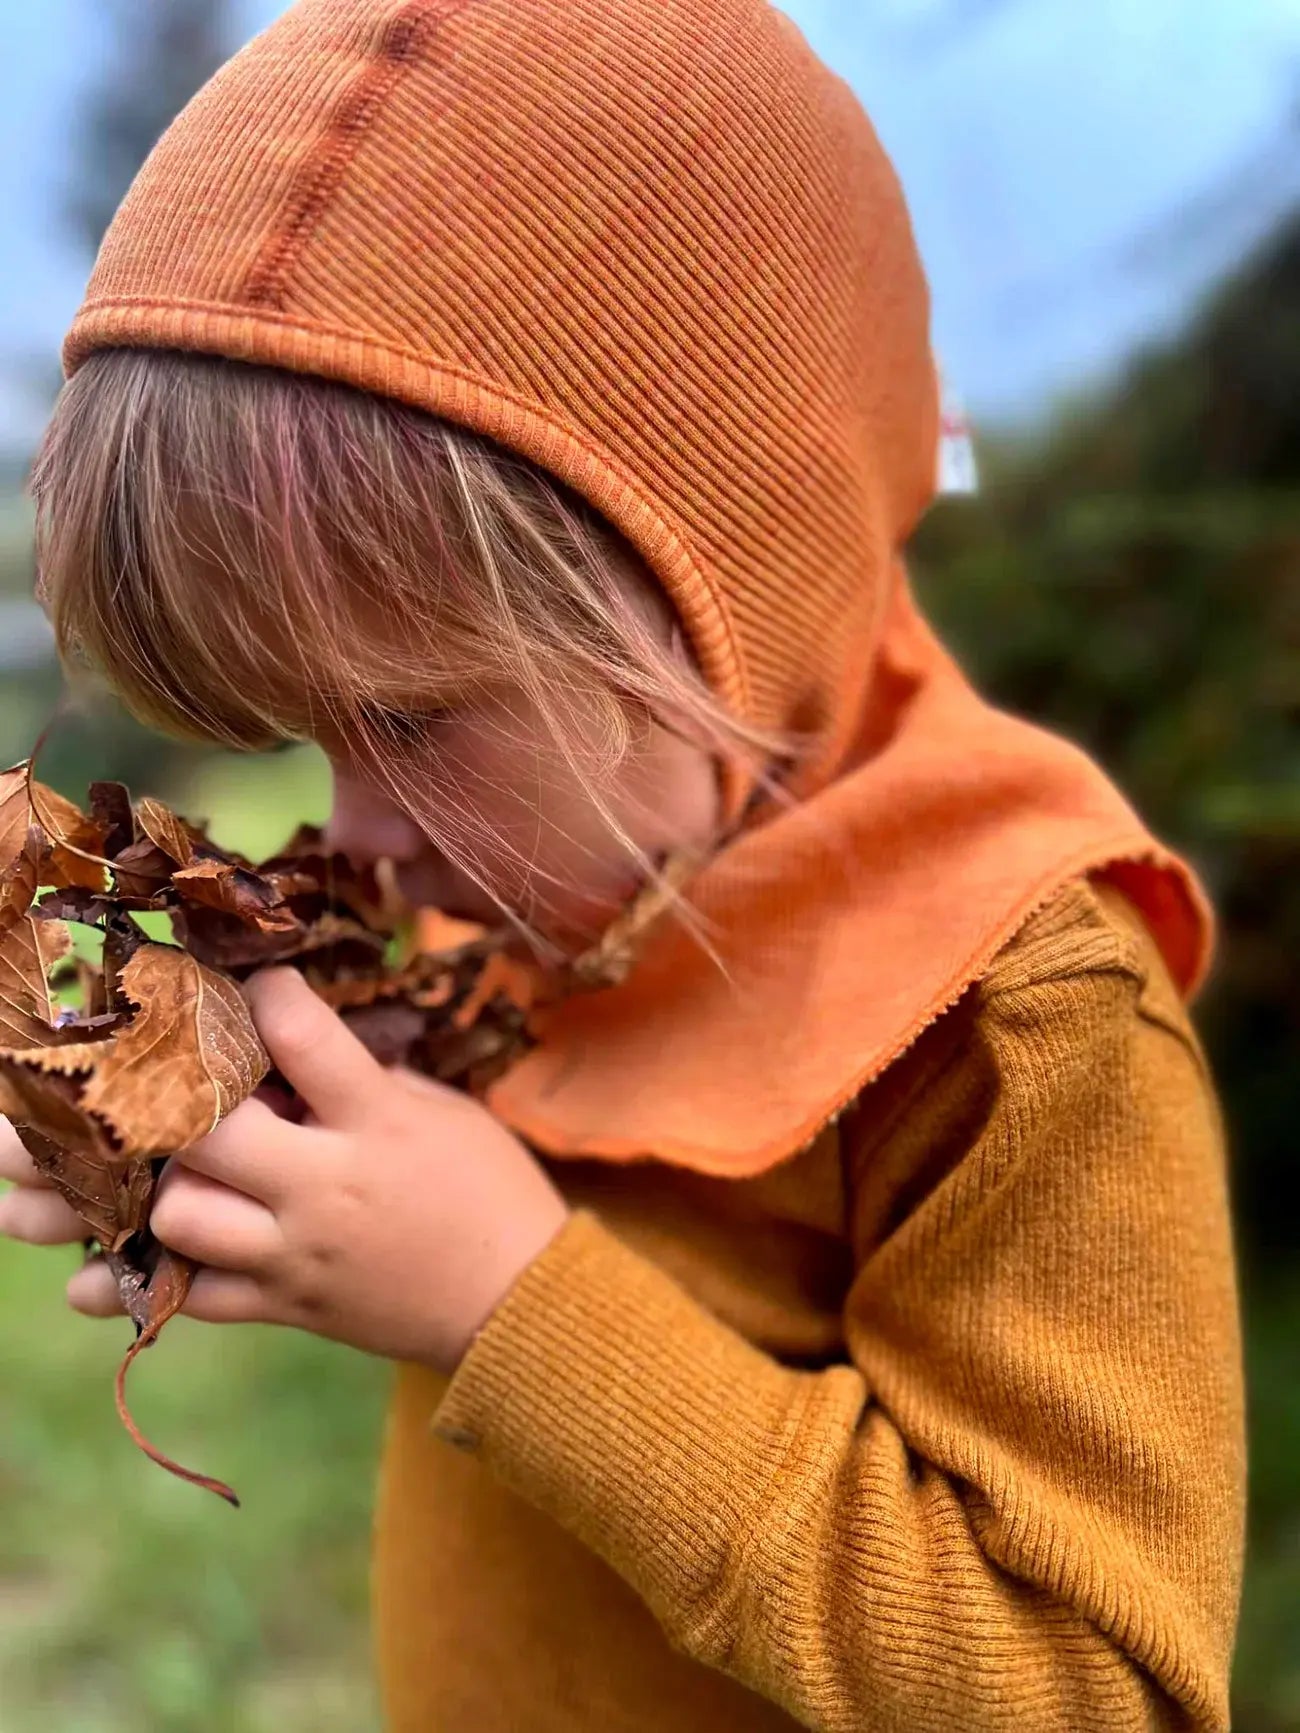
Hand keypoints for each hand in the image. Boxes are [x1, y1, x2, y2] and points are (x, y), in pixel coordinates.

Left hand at [7, 970, 568, 1373]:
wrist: (515, 1299)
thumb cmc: (484, 1184)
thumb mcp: (435, 1109)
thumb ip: (354, 1077)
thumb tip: (269, 1041)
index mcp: (376, 1120)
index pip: (301, 1034)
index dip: (261, 993)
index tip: (243, 980)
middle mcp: (326, 1184)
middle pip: (207, 1132)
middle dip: (164, 1096)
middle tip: (140, 1075)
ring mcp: (297, 1251)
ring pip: (179, 1217)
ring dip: (145, 1185)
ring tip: (120, 1162)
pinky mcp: (284, 1305)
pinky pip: (186, 1299)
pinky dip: (129, 1288)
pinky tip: (84, 1276)